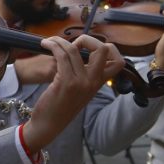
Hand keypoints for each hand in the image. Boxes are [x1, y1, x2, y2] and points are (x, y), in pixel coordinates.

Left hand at [21, 35, 123, 151]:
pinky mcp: (65, 82)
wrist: (48, 124)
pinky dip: (52, 46)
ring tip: (49, 42)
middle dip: (87, 39)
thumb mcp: (80, 91)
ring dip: (59, 41)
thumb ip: (85, 74)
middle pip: (103, 49)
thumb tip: (80, 52)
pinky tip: (44, 45)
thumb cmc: (61, 106)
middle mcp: (93, 82)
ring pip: (74, 49)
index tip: (88, 48)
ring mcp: (81, 82)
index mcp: (99, 83)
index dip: (108, 48)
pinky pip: (61, 55)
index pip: (118, 62)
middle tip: (73, 44)